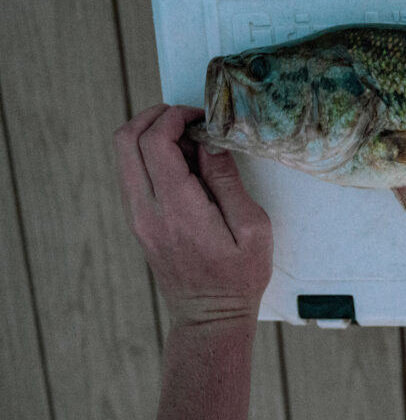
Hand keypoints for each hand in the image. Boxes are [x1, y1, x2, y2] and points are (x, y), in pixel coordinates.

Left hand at [114, 104, 271, 328]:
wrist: (210, 318)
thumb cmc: (239, 277)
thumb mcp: (252, 228)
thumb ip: (227, 181)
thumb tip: (209, 143)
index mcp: (177, 209)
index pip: (154, 143)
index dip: (174, 117)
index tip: (201, 117)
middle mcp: (147, 210)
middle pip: (125, 141)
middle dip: (154, 117)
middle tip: (187, 118)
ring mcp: (137, 217)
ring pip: (124, 155)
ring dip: (152, 136)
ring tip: (191, 143)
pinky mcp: (139, 221)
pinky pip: (133, 174)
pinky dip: (152, 156)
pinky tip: (185, 165)